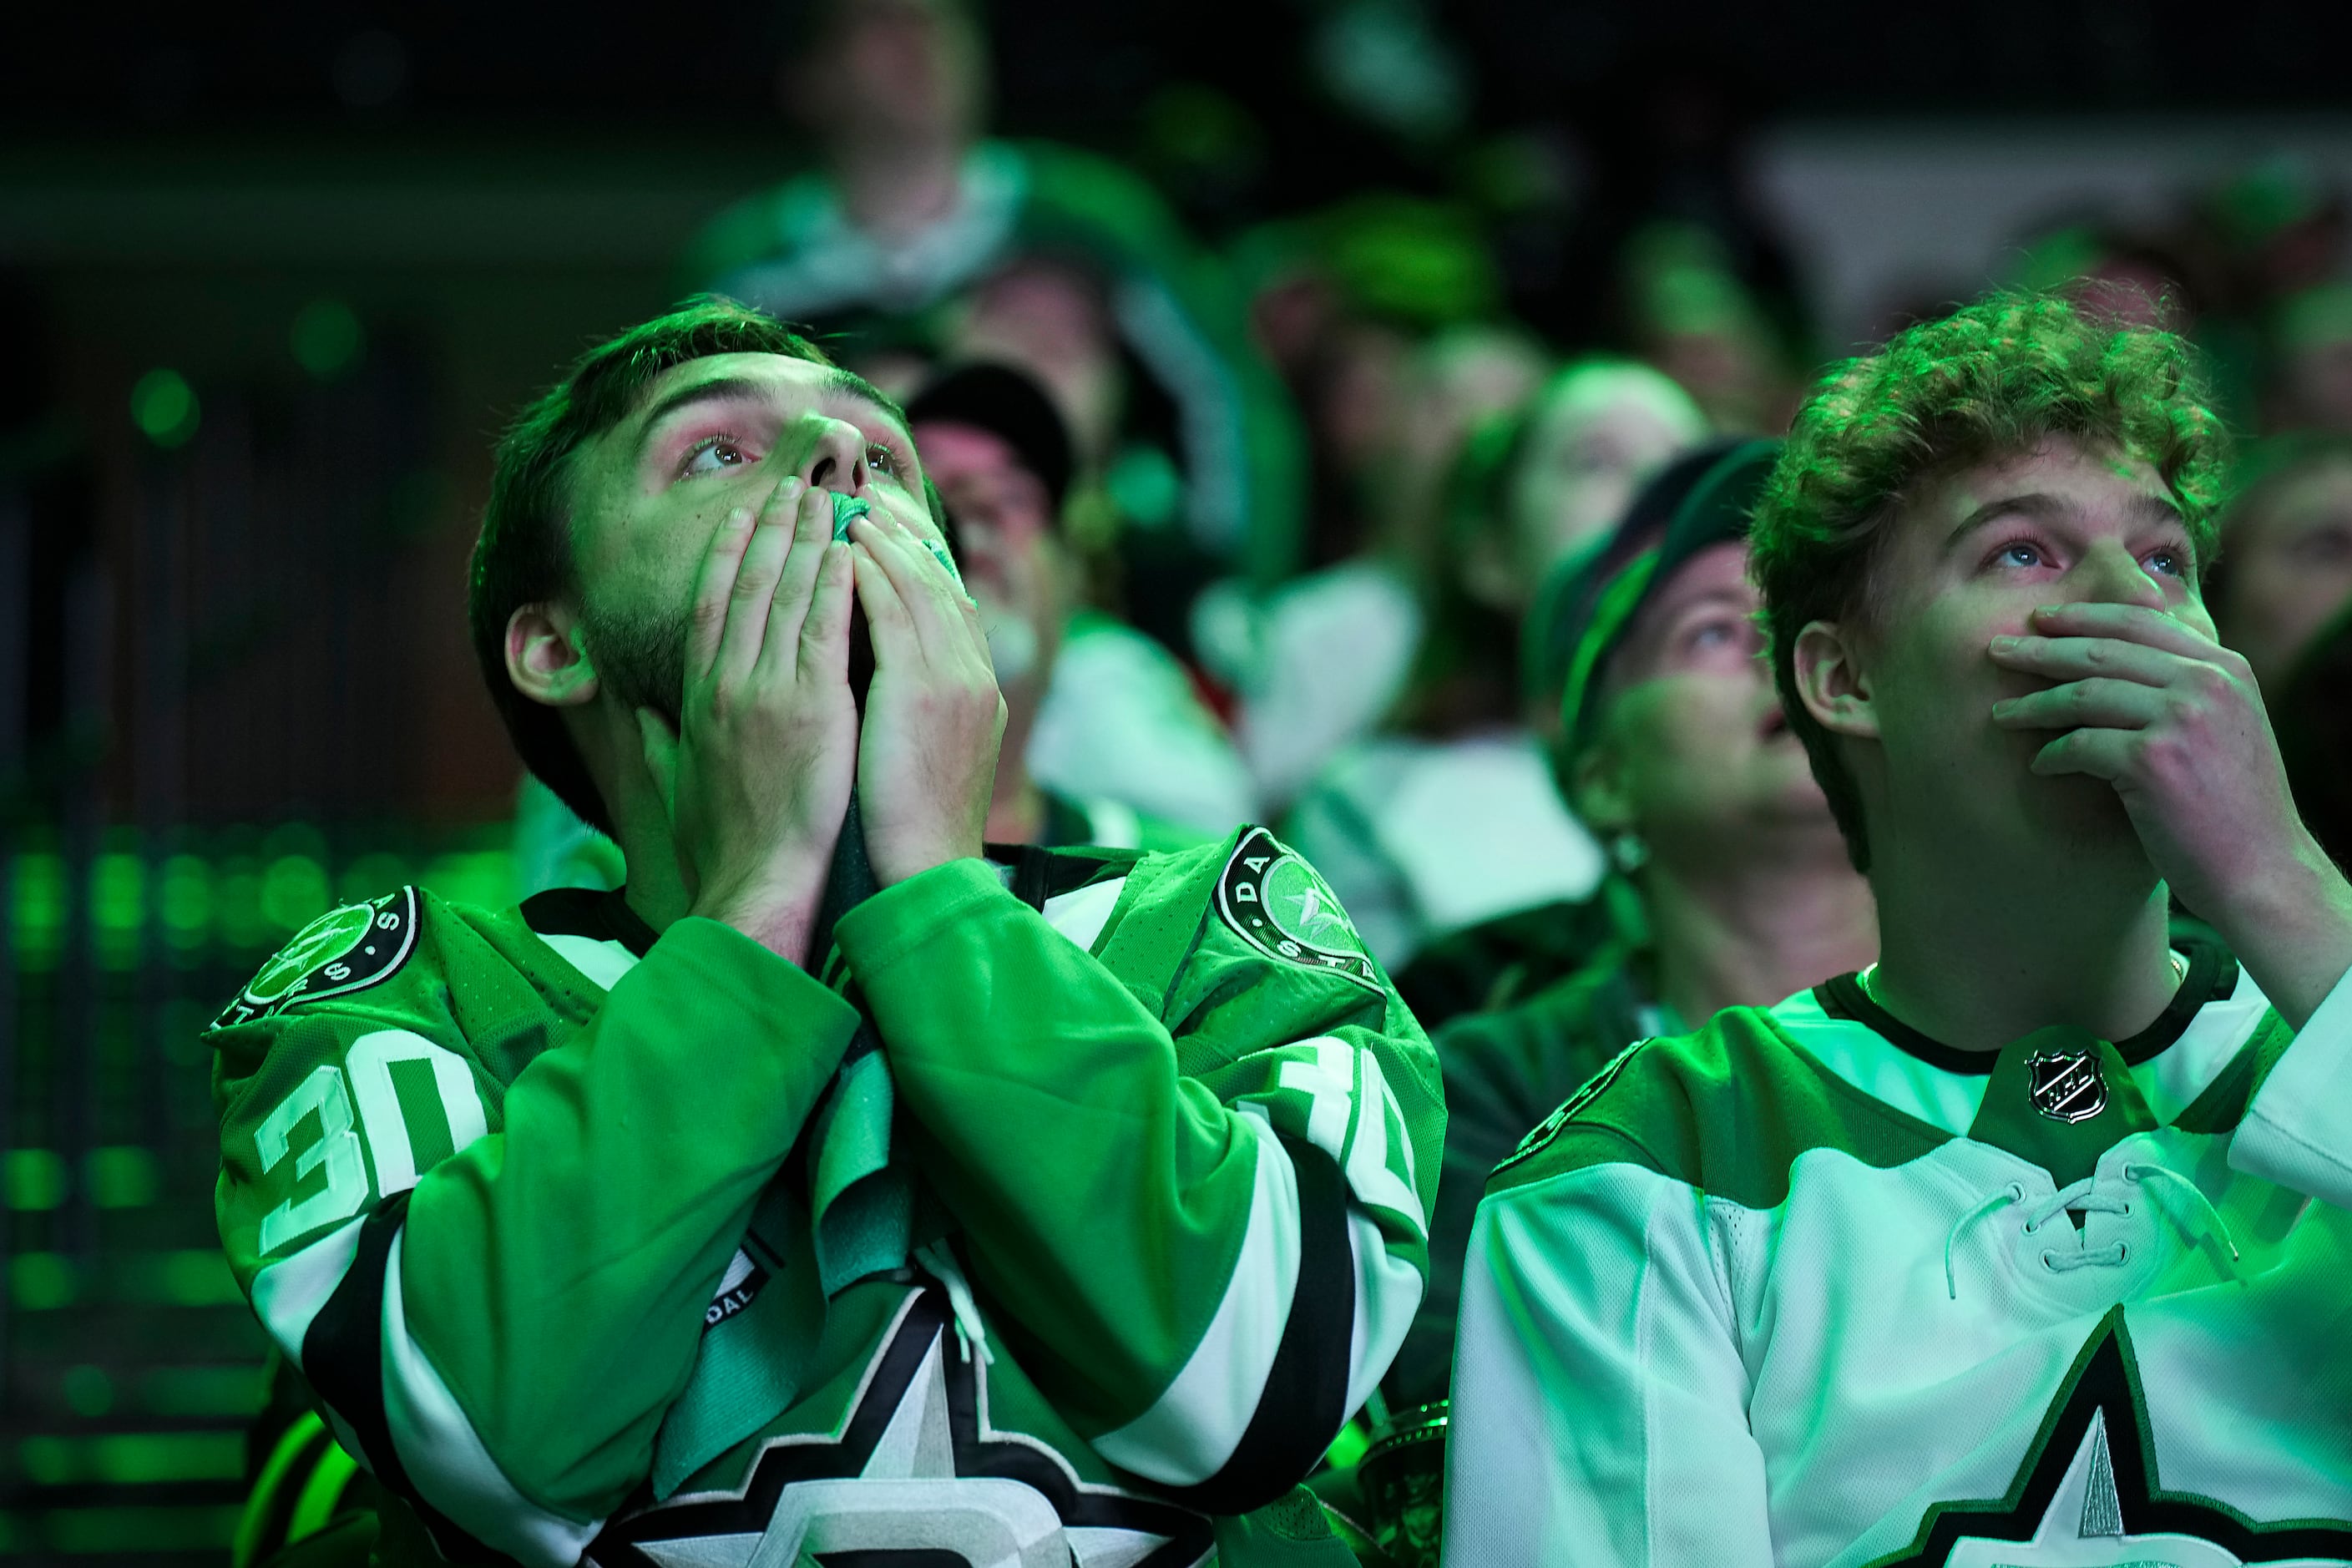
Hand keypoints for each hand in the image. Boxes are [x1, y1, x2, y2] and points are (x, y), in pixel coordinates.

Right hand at [639, 477, 856, 962]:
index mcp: (697, 700)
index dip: (725, 557)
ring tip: (823, 498)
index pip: (708, 609)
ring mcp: (767, 692)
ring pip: (786, 597)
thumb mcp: (673, 786)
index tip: (740, 516)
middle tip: (789, 483)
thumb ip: (652, 741)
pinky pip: (822, 631)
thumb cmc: (721, 847)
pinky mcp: (810, 708)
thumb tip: (632, 711)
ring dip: (803, 541)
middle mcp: (726, 685)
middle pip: (747, 587)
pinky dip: (831, 586)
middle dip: (768, 529)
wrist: (754, 885)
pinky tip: (845, 551)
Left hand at [847, 509, 1005, 885]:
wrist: (924, 870)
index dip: (919, 569)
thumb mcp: (928, 759)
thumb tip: (886, 683)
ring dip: (881, 546)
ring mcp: (953, 678)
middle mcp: (973, 676)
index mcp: (978, 693)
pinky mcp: (921, 687)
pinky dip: (869, 575)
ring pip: (918, 586)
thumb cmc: (911, 830)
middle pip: (940, 585)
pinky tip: (839, 554)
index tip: (885, 543)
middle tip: (862, 511)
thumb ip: (917, 711)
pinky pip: (893, 610)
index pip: (952, 608)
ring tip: (846, 517)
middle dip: (901, 543)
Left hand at [1989, 600, 2351, 1024]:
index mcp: (2226, 669)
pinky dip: (2053, 755)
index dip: (2084, 617)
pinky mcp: (2153, 760)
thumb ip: (2188, 691)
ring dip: (2034, 705)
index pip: (2141, 623)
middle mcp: (2207, 683)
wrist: (2265, 873)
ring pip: (2084, 694)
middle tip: (1997, 650)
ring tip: (2001, 714)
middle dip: (2042, 649)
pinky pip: (2081, 745)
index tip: (2043, 620)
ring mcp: (2182, 718)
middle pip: (2103, 651)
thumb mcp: (2229, 729)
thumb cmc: (2237, 810)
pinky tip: (2039, 766)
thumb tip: (2121, 664)